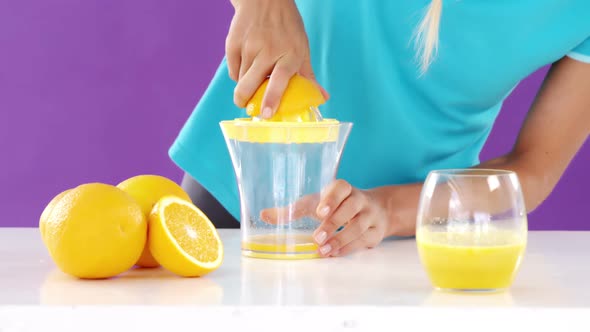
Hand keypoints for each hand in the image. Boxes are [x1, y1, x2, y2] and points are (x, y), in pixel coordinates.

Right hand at [226, 0, 327, 117]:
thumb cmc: (287, 27)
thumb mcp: (302, 48)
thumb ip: (308, 76)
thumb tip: (322, 98)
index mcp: (289, 54)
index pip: (279, 81)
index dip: (272, 99)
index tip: (266, 114)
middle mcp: (268, 51)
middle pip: (250, 85)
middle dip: (245, 101)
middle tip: (248, 107)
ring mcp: (248, 47)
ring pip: (241, 80)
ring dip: (245, 86)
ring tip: (253, 78)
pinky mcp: (233, 43)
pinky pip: (233, 70)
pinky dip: (238, 74)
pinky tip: (246, 66)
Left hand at [260, 180, 390, 256]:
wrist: (376, 210)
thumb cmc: (336, 206)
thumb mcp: (316, 203)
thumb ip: (292, 210)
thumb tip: (263, 215)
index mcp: (343, 188)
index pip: (340, 188)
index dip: (331, 199)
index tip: (319, 212)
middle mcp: (359, 199)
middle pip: (350, 208)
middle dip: (333, 223)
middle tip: (317, 237)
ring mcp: (370, 215)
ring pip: (358, 226)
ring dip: (340, 239)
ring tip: (323, 250)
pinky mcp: (376, 231)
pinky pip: (364, 240)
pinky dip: (349, 248)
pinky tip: (335, 253)